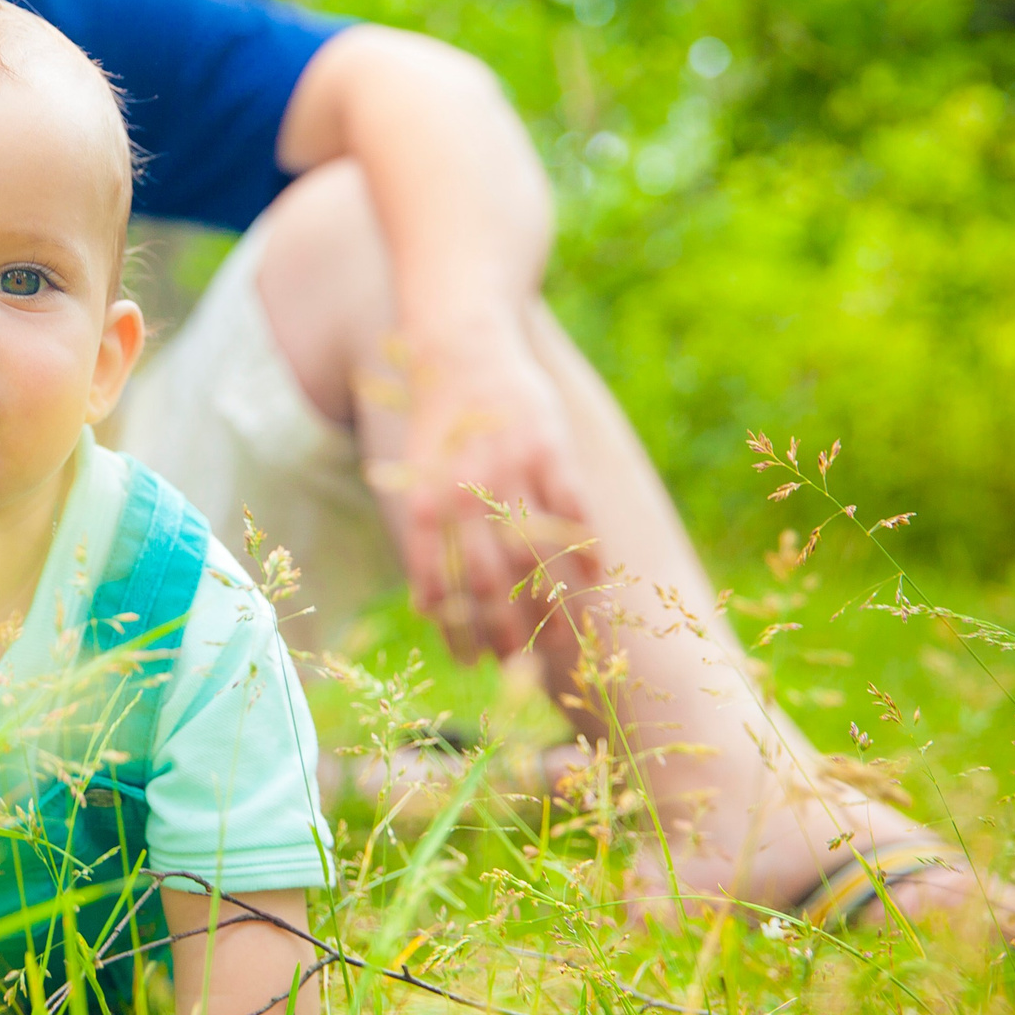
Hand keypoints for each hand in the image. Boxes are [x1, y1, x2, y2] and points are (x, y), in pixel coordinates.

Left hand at [383, 315, 590, 661]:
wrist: (462, 346)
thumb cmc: (440, 425)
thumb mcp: (417, 478)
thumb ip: (428, 540)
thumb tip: (428, 611)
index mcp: (426, 501)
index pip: (442, 584)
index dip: (456, 630)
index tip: (470, 665)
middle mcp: (466, 489)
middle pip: (493, 582)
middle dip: (508, 633)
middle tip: (523, 668)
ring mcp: (511, 468)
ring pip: (538, 556)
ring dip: (553, 607)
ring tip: (564, 644)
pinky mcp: (549, 447)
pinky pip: (575, 512)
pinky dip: (587, 551)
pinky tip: (597, 580)